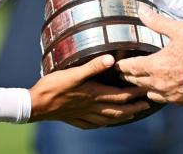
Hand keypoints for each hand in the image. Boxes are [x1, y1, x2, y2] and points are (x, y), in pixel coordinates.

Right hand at [29, 54, 149, 128]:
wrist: (35, 105)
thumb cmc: (53, 87)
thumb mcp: (73, 73)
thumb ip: (92, 66)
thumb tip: (111, 58)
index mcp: (93, 94)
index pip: (120, 94)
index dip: (135, 92)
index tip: (147, 89)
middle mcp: (91, 106)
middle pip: (118, 109)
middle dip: (134, 106)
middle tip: (147, 104)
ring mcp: (83, 114)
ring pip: (108, 118)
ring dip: (122, 116)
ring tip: (132, 114)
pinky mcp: (74, 118)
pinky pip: (93, 124)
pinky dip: (103, 123)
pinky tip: (104, 123)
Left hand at [116, 10, 182, 105]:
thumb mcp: (179, 30)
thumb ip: (158, 22)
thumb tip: (142, 11)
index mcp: (155, 66)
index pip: (130, 68)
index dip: (121, 66)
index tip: (116, 63)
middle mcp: (158, 83)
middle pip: (135, 81)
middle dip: (128, 76)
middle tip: (123, 71)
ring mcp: (169, 94)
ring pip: (147, 92)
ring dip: (140, 86)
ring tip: (138, 81)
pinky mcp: (179, 101)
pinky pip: (160, 100)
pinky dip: (155, 94)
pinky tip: (157, 90)